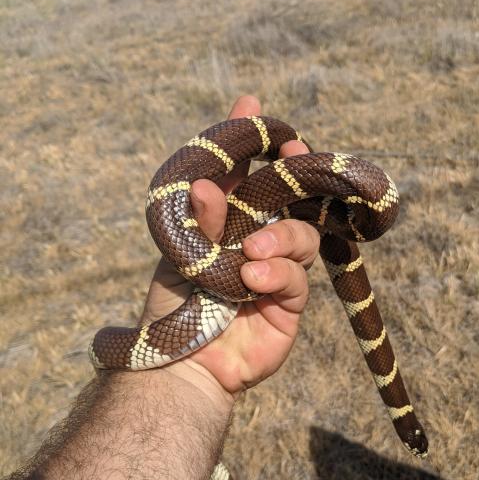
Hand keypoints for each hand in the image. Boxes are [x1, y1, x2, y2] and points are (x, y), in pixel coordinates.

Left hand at [141, 96, 319, 398]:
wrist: (183, 361)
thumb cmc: (175, 303)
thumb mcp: (184, 251)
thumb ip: (200, 217)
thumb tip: (205, 180)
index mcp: (233, 223)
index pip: (252, 177)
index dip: (262, 149)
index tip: (263, 119)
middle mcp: (261, 241)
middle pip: (291, 200)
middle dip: (294, 175)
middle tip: (291, 154)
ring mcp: (279, 270)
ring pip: (302, 236)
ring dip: (280, 236)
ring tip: (251, 251)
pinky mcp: (291, 302)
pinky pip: (297, 277)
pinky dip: (276, 273)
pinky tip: (252, 280)